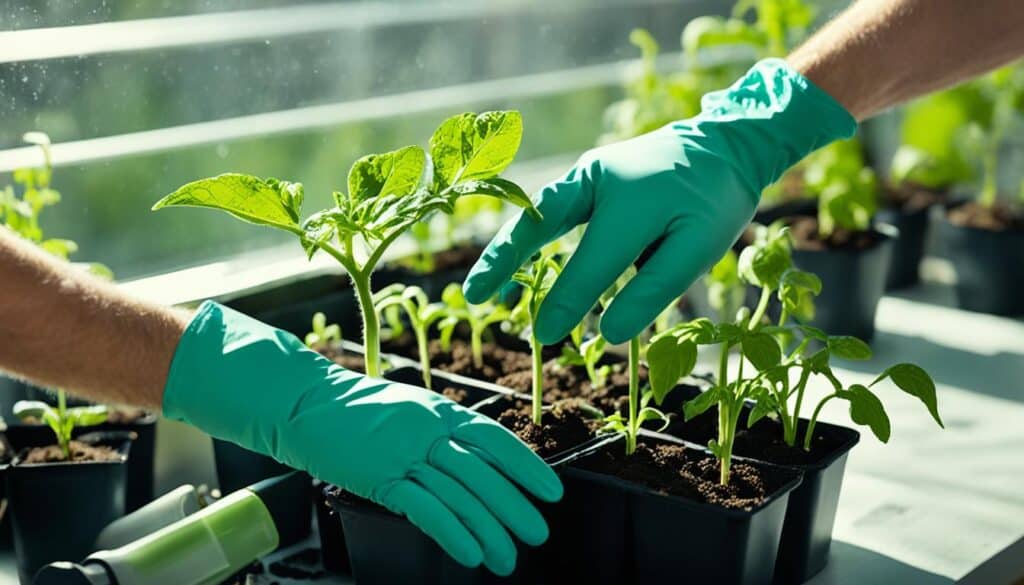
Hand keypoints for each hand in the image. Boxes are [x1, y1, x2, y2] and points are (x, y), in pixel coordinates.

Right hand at [162, 302, 561, 575]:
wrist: (304, 403)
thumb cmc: (358, 410)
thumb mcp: (410, 410)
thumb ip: (444, 434)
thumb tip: (483, 467)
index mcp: (440, 411)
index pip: (495, 439)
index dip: (526, 466)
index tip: (552, 492)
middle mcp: (428, 430)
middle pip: (482, 473)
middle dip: (514, 506)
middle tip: (537, 534)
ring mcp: (402, 453)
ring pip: (458, 495)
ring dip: (487, 530)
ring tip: (507, 557)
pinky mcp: (378, 477)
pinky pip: (424, 508)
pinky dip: (451, 532)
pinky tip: (470, 554)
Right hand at [463, 59, 855, 343]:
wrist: (722, 144)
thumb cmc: (714, 201)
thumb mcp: (699, 248)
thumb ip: (653, 290)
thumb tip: (607, 333)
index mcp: (630, 204)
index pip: (589, 265)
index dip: (565, 303)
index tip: (544, 337)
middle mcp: (597, 182)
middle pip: (538, 224)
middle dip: (503, 262)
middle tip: (474, 296)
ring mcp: (586, 174)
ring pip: (536, 214)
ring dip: (508, 249)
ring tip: (484, 287)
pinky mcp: (584, 176)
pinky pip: (548, 208)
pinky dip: (527, 235)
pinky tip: (514, 264)